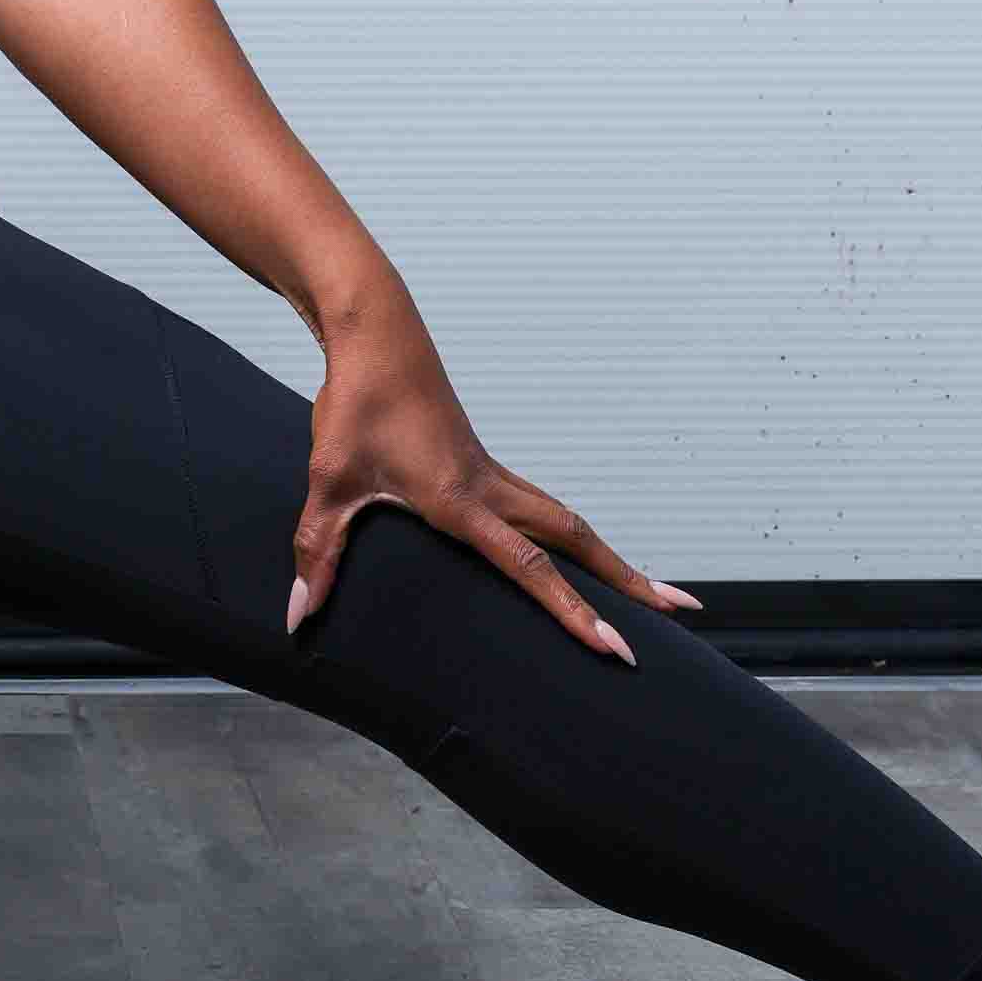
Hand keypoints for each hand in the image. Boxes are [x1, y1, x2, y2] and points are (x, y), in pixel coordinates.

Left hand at [287, 288, 699, 663]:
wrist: (375, 333)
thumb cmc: (355, 403)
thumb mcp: (328, 481)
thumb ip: (318, 551)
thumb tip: (300, 616)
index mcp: (460, 499)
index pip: (530, 565)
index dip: (573, 611)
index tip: (615, 647)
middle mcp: (489, 488)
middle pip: (577, 540)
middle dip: (628, 581)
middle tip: (681, 611)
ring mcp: (491, 474)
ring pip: (567, 521)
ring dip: (608, 558)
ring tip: (648, 592)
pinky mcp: (481, 466)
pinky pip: (541, 509)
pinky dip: (571, 539)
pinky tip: (573, 557)